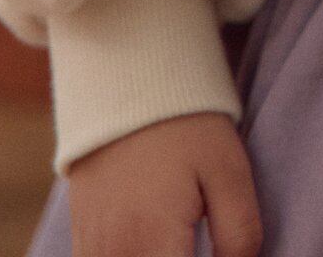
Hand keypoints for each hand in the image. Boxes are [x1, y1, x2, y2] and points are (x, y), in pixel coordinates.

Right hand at [68, 110, 261, 256]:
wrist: (128, 82)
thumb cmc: (187, 126)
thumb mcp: (230, 172)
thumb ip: (240, 235)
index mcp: (153, 244)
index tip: (220, 253)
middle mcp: (114, 254)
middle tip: (204, 244)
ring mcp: (92, 250)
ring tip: (184, 241)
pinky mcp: (83, 240)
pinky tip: (162, 244)